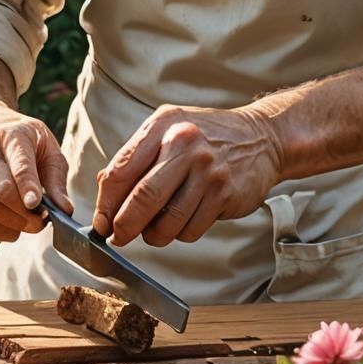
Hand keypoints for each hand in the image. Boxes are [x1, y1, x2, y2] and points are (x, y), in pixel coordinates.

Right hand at [0, 100, 70, 242]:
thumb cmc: (22, 141)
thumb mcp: (47, 147)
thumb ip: (56, 178)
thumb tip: (65, 210)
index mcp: (10, 135)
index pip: (18, 165)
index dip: (28, 187)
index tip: (36, 205)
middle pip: (1, 192)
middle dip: (24, 215)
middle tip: (40, 222)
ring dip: (10, 226)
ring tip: (26, 225)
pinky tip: (8, 225)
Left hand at [92, 103, 283, 247]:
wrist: (261, 137)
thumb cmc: (205, 136)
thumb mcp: (168, 129)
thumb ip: (135, 156)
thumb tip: (103, 191)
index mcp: (162, 126)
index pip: (120, 171)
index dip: (105, 204)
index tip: (102, 222)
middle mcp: (185, 144)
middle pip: (142, 199)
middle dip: (124, 227)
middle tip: (118, 237)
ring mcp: (207, 170)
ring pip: (166, 223)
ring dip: (154, 236)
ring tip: (156, 228)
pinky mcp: (225, 194)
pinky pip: (190, 230)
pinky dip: (181, 233)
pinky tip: (186, 218)